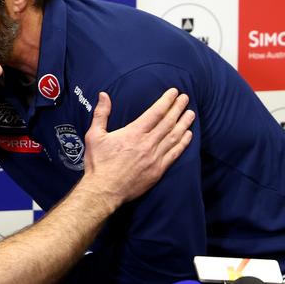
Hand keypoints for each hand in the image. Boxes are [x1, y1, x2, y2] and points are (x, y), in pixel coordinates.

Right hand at [82, 88, 194, 204]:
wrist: (104, 191)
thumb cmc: (98, 163)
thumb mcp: (94, 135)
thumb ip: (101, 114)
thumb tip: (103, 95)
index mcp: (133, 133)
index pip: (155, 112)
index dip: (166, 101)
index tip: (174, 92)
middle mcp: (147, 143)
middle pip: (168, 122)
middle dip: (178, 108)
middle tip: (186, 98)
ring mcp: (155, 158)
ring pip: (174, 136)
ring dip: (184, 123)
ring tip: (191, 113)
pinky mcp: (158, 170)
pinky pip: (174, 154)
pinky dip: (183, 143)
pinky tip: (188, 135)